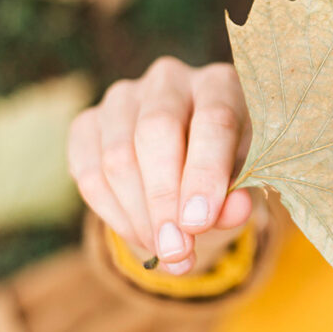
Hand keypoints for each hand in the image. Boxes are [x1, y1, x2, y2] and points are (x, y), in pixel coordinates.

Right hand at [68, 57, 253, 273]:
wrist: (189, 161)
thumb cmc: (226, 166)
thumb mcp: (244, 179)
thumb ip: (239, 194)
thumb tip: (231, 212)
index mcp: (220, 83)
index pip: (213, 120)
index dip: (204, 174)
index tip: (198, 223)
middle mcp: (170, 79)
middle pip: (156, 131)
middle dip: (164, 200)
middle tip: (176, 249)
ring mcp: (123, 97)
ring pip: (118, 155)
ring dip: (139, 214)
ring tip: (164, 252)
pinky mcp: (88, 121)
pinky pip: (88, 171)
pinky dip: (112, 213)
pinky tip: (139, 237)